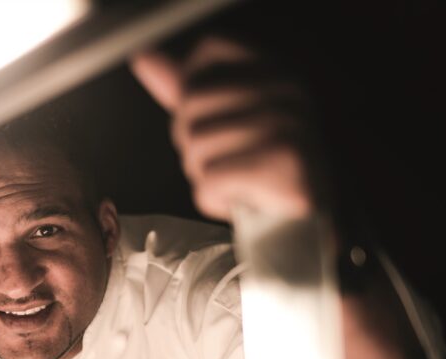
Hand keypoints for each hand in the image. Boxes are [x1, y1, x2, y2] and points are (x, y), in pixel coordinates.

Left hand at [129, 36, 324, 221]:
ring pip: (197, 144)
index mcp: (274, 70)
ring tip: (232, 182)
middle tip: (222, 163)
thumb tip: (144, 58)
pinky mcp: (282, 162)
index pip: (209, 50)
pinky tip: (238, 200)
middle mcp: (285, 89)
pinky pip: (212, 179)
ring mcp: (288, 124)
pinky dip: (214, 199)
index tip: (207, 121)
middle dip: (191, 144)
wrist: (301, 223)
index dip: (190, 90)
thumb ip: (185, 88)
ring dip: (202, 175)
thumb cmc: (258, 170)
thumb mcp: (221, 121)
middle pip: (192, 104)